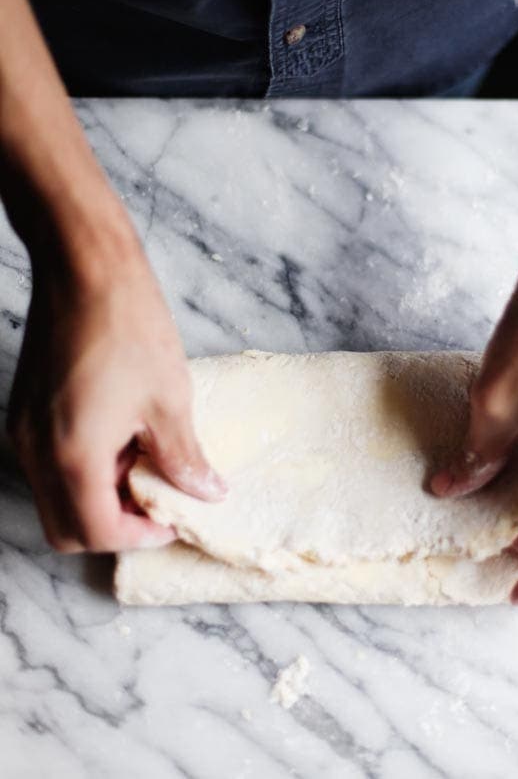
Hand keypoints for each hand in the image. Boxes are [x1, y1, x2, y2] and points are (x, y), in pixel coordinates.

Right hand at [6, 231, 226, 552]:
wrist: (85, 268)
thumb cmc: (129, 326)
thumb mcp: (169, 399)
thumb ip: (183, 458)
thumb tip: (206, 492)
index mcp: (71, 457)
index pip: (97, 532)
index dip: (140, 536)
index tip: (174, 518)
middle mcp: (35, 452)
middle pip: (66, 527)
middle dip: (114, 526)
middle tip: (158, 499)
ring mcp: (23, 430)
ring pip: (55, 496)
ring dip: (98, 496)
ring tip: (144, 458)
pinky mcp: (25, 409)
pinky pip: (49, 462)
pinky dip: (82, 468)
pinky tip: (121, 433)